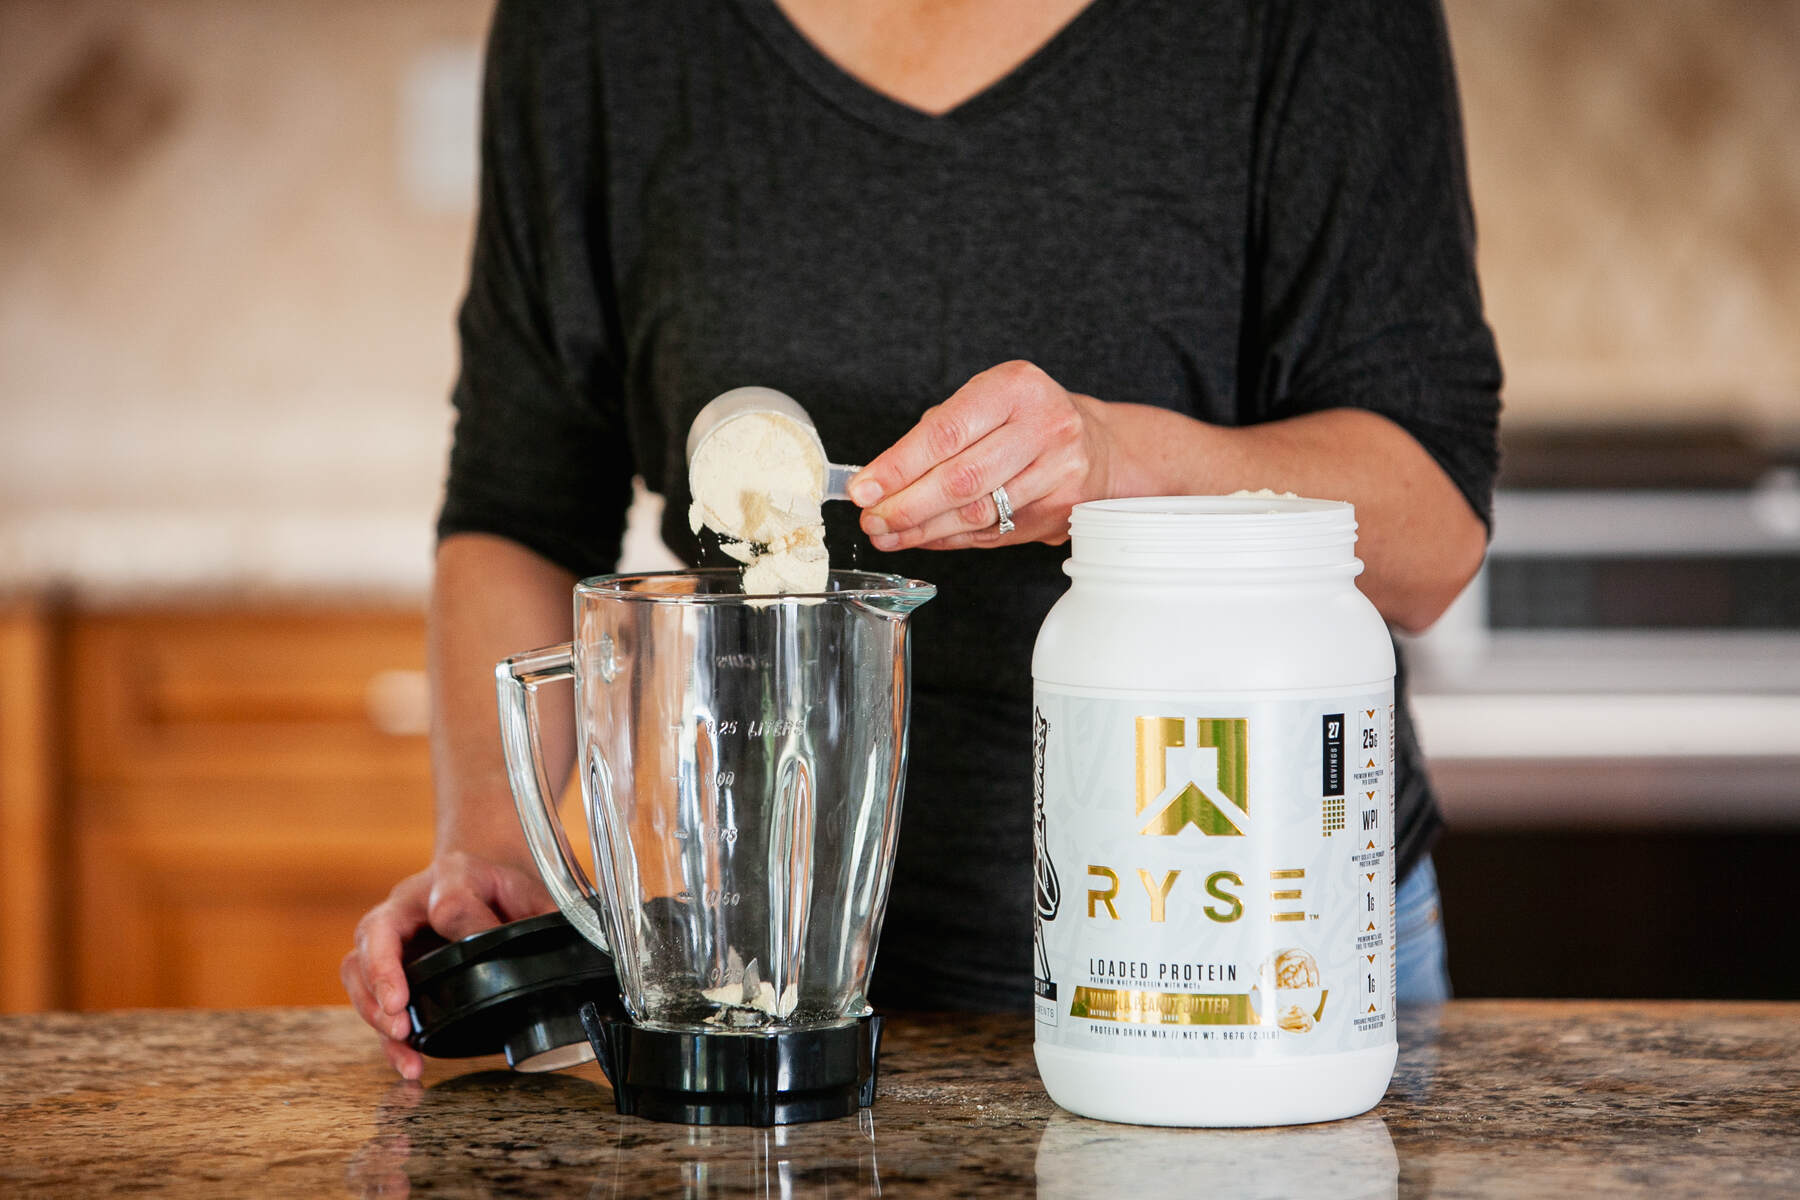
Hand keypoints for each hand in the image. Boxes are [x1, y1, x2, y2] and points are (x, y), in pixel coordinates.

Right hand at [340, 851, 553, 1078]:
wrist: (475, 877)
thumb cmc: (498, 889)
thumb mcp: (525, 890)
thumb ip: (539, 912)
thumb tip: (556, 941)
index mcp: (451, 877)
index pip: (449, 899)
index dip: (459, 926)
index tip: (475, 950)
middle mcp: (408, 904)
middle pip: (377, 932)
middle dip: (381, 974)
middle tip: (399, 1011)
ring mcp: (389, 936)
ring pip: (357, 967)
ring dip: (373, 1009)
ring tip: (402, 1041)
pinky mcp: (384, 968)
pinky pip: (366, 997)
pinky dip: (381, 1033)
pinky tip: (407, 1060)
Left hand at [849, 360, 1113, 549]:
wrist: (1096, 445)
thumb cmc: (1025, 419)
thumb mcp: (986, 402)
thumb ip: (936, 435)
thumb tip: (879, 481)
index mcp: (1016, 387)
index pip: (946, 432)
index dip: (898, 466)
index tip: (863, 489)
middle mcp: (1045, 426)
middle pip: (961, 479)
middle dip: (906, 505)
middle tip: (871, 519)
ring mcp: (1058, 471)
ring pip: (976, 512)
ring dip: (922, 529)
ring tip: (887, 533)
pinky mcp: (1060, 510)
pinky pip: (992, 531)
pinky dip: (949, 538)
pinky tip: (922, 537)